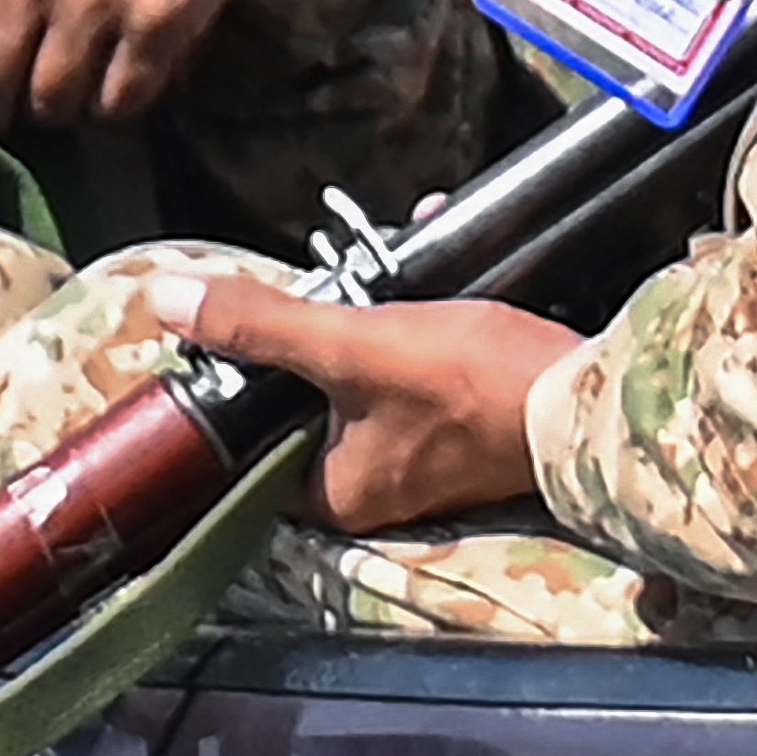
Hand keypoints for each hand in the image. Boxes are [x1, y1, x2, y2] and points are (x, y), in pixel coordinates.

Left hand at [147, 271, 573, 530]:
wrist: (587, 396)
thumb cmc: (468, 384)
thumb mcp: (355, 345)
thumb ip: (264, 326)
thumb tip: (169, 302)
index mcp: (332, 493)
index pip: (253, 445)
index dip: (240, 384)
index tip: (241, 326)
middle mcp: (373, 492)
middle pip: (312, 404)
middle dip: (317, 332)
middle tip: (319, 284)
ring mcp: (423, 463)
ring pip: (366, 381)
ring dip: (370, 318)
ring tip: (375, 262)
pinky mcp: (465, 431)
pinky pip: (415, 372)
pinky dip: (414, 323)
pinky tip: (427, 267)